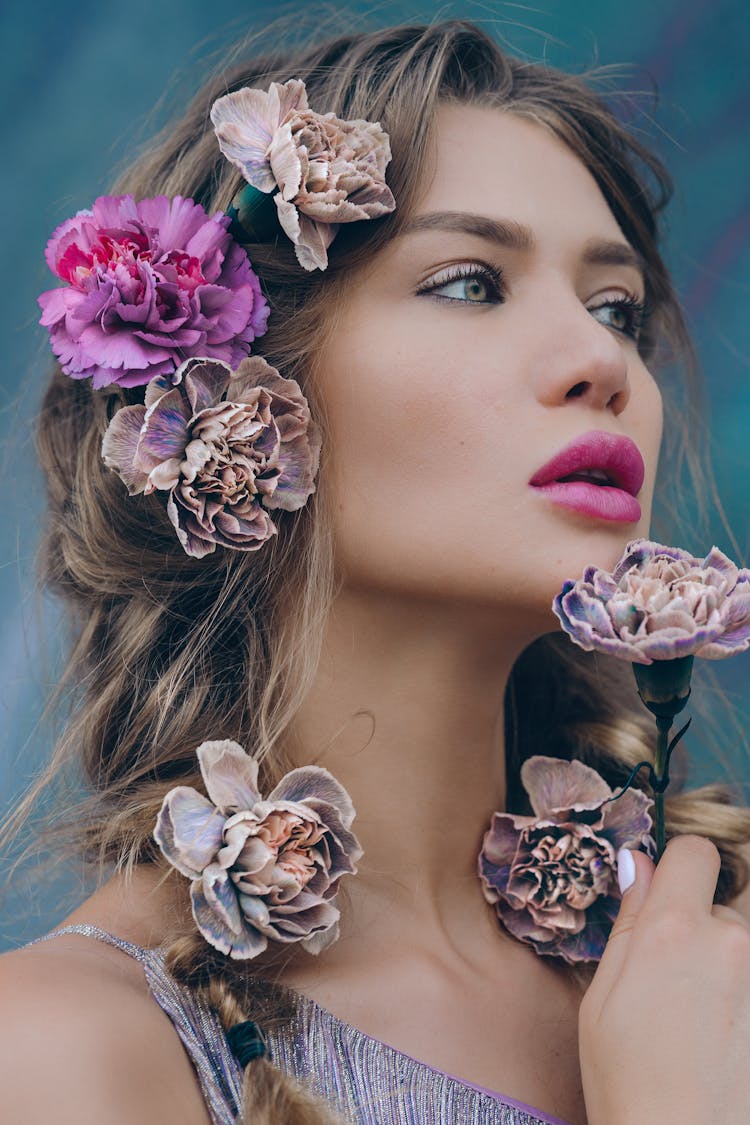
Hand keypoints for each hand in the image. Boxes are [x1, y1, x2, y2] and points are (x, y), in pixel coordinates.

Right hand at [578, 834, 749, 1124]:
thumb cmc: (631, 1086)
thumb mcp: (603, 1000)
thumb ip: (630, 923)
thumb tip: (639, 864)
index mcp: (675, 932)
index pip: (695, 851)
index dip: (680, 864)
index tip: (671, 889)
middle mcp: (732, 945)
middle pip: (733, 893)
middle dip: (712, 913)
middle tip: (689, 961)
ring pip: (748, 937)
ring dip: (733, 955)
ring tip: (707, 1008)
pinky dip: (742, 989)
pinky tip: (726, 1029)